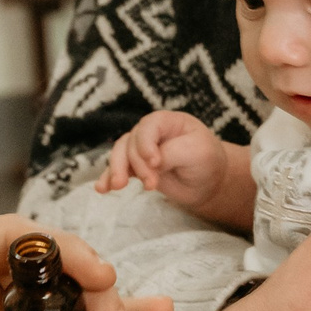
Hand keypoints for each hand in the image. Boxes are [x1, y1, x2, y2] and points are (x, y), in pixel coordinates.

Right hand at [98, 109, 227, 210]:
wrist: (208, 182)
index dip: (147, 143)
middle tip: (151, 185)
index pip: (148, 126)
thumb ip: (171, 153)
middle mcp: (150, 132)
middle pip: (131, 142)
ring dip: (117, 170)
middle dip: (137, 164)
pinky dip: (108, 178)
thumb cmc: (206, 160)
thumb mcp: (196, 152)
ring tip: (119, 187)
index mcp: (166, 121)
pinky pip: (117, 170)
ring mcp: (140, 150)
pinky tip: (102, 189)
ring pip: (120, 154)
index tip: (156, 163)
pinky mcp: (135, 167)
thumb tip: (150, 163)